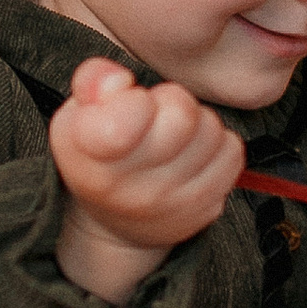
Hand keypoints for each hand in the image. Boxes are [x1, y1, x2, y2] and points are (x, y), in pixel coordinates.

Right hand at [50, 57, 242, 300]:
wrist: (118, 227)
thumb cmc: (96, 158)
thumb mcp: (75, 116)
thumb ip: (92, 81)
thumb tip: (119, 81)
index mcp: (94, 159)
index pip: (129, 118)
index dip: (133, 100)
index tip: (128, 106)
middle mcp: (135, 188)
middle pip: (181, 115)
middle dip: (171, 102)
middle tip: (154, 116)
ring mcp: (175, 202)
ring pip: (210, 129)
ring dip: (196, 124)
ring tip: (172, 137)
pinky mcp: (208, 206)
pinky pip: (231, 152)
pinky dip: (216, 146)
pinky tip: (192, 155)